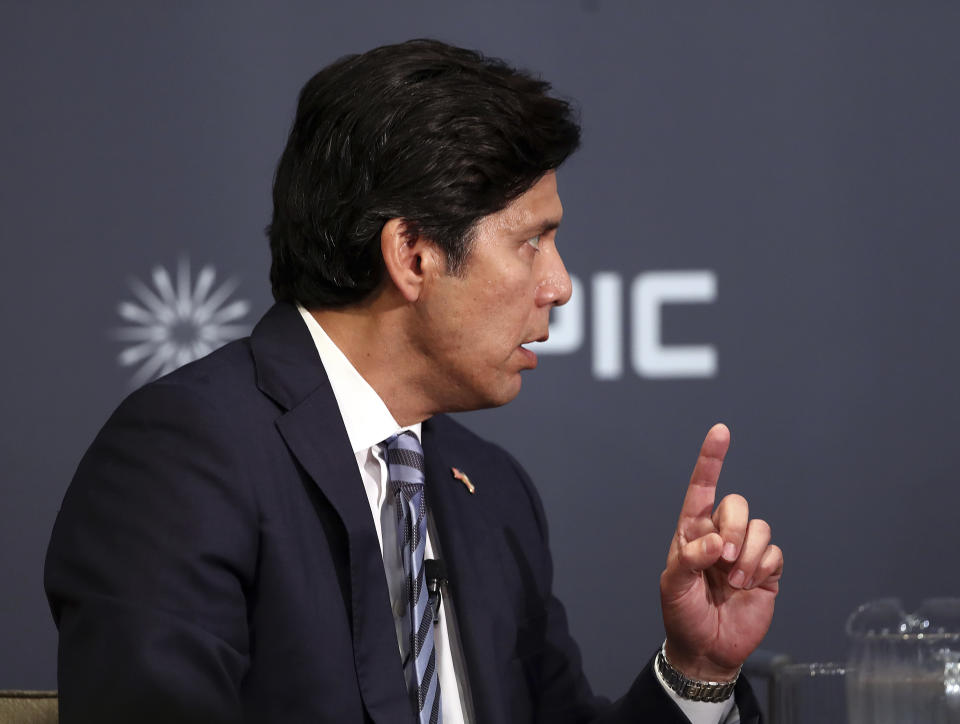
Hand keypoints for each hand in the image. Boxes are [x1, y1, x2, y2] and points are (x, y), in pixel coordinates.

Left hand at [659, 423, 782, 680]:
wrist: (708, 648)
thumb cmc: (682, 613)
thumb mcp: (673, 586)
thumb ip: (690, 559)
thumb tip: (716, 542)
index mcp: (692, 530)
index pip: (702, 488)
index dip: (712, 459)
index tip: (720, 432)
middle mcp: (719, 534)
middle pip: (737, 504)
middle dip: (732, 529)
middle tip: (722, 560)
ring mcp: (744, 551)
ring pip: (760, 526)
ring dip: (748, 555)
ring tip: (734, 581)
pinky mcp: (766, 569)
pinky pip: (775, 551)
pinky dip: (763, 568)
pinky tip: (750, 585)